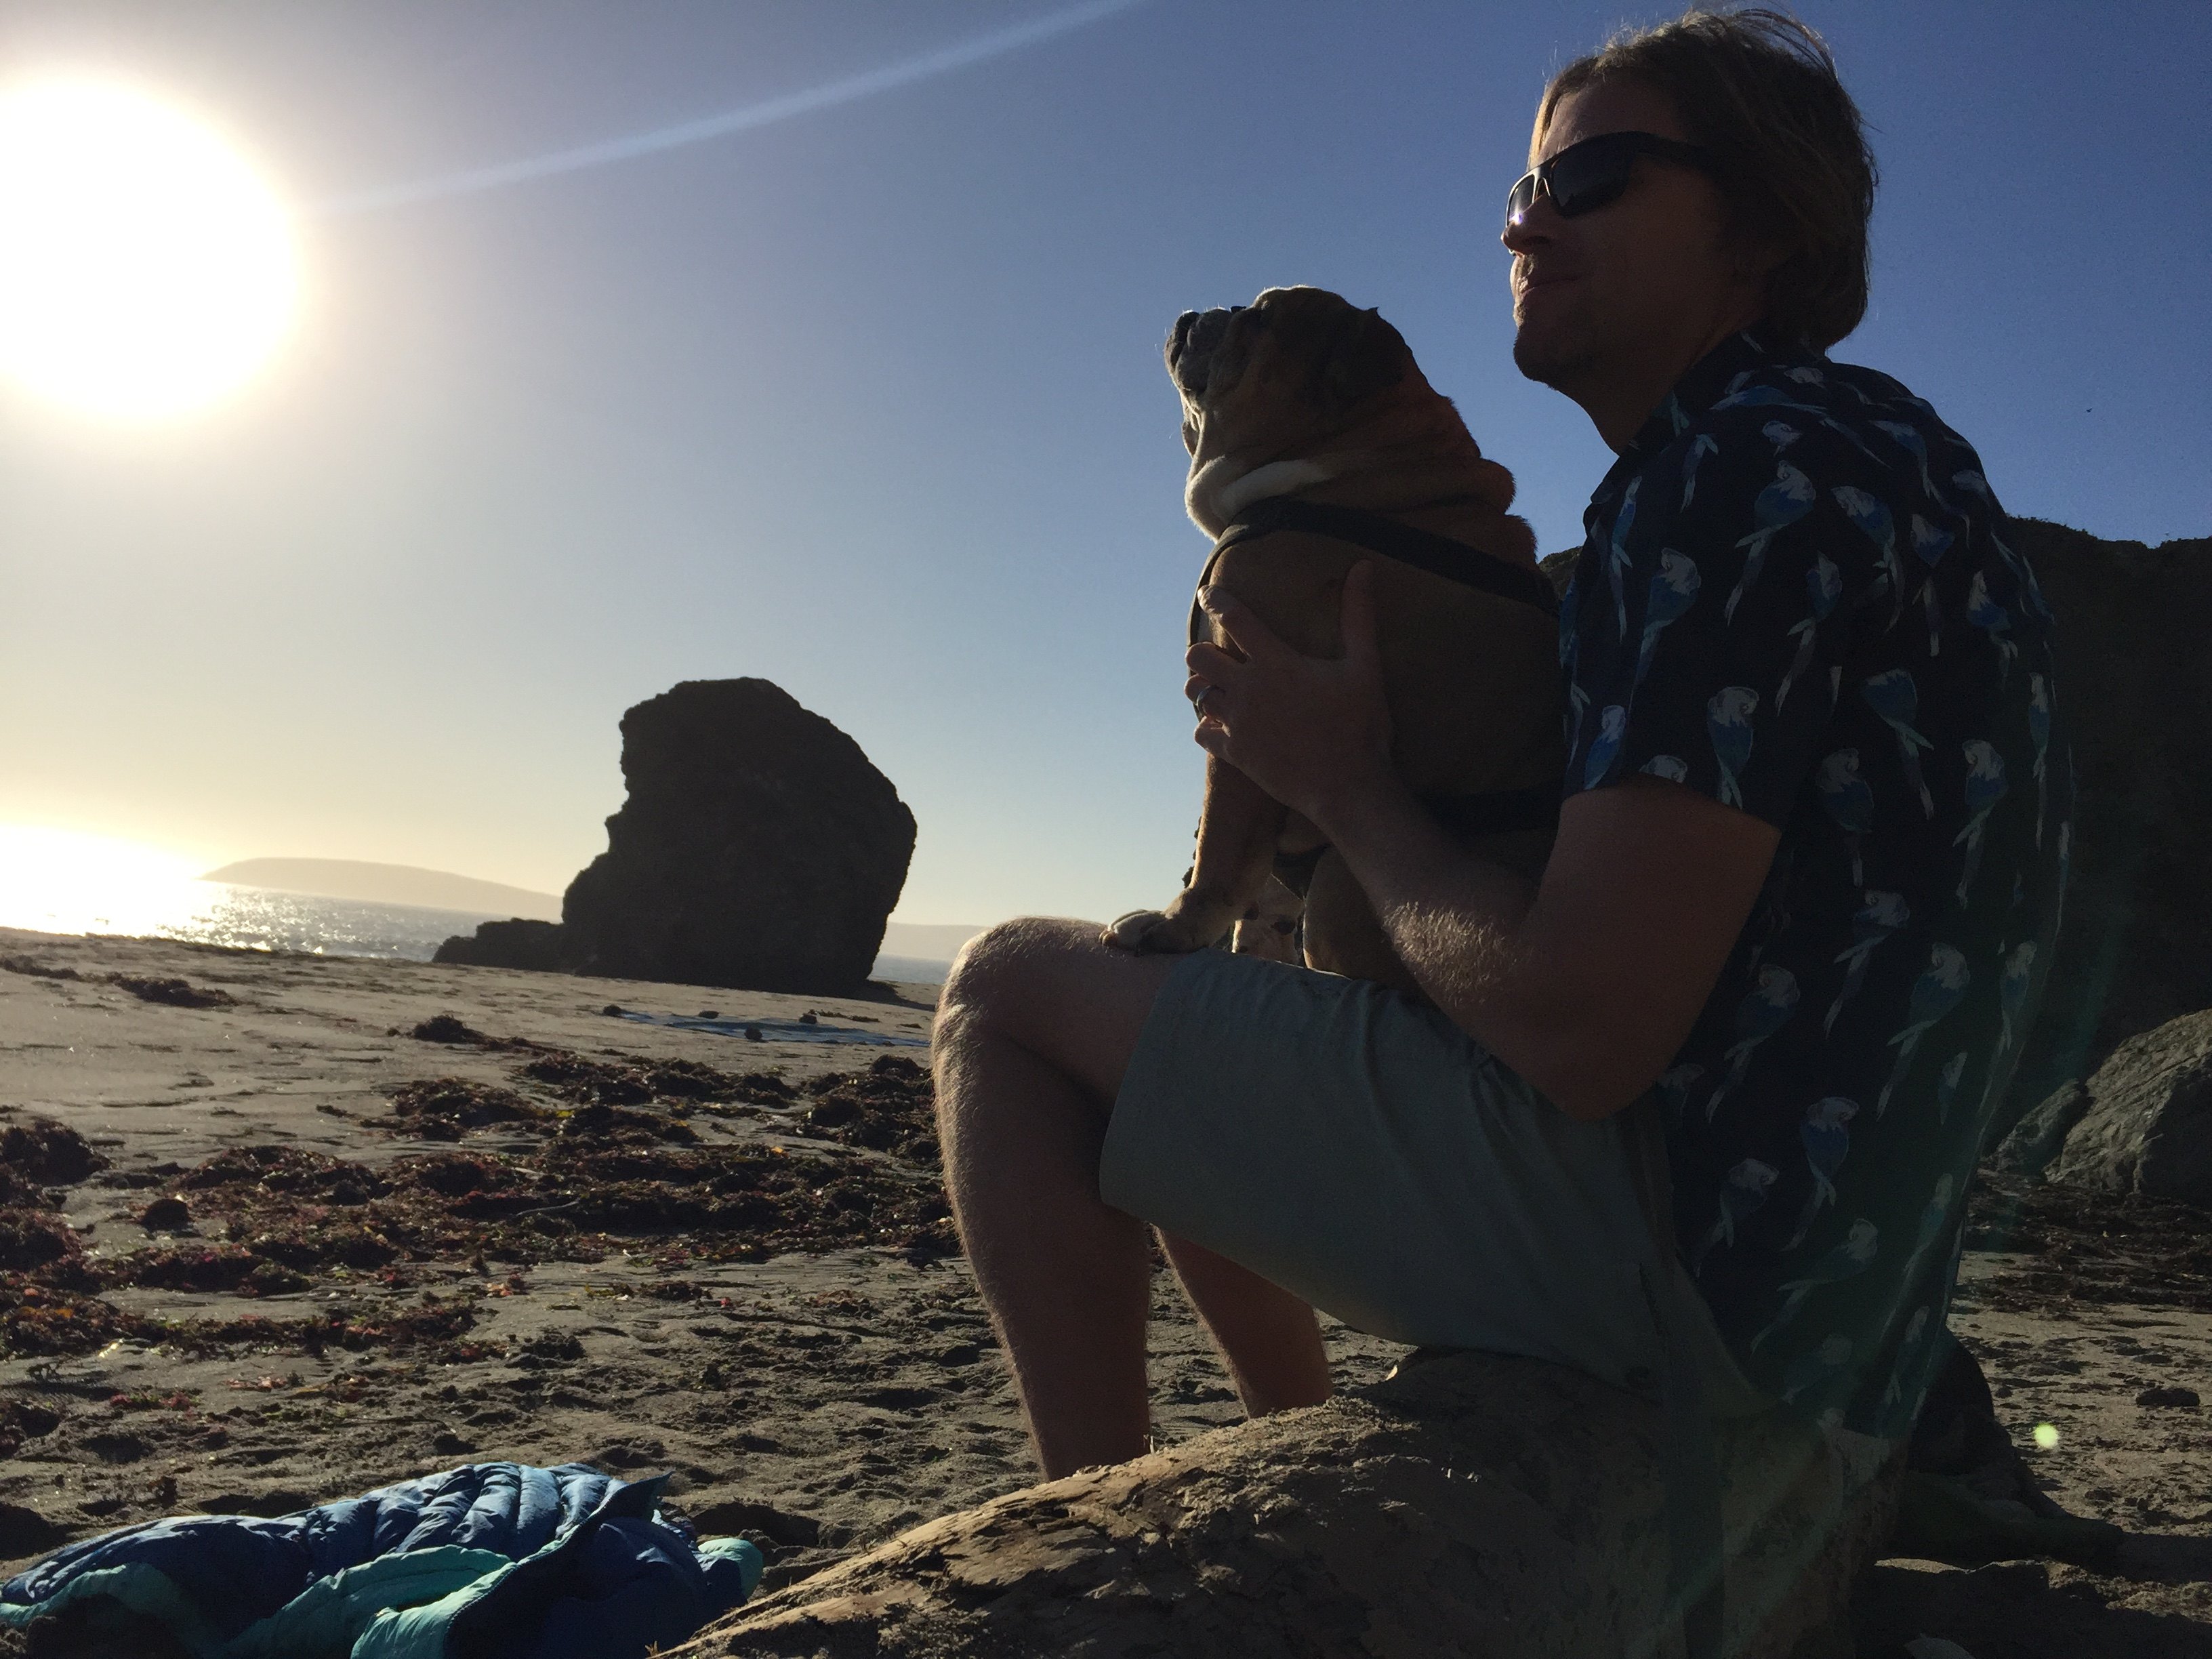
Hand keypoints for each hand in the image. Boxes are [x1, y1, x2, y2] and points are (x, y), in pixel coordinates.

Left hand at [1184, 561, 1396, 834]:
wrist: (1348, 787)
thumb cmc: (1361, 725)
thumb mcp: (1365, 666)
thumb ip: (1358, 615)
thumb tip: (1363, 567)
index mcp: (1277, 663)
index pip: (1235, 618)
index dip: (1217, 599)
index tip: (1209, 592)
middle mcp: (1250, 690)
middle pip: (1198, 657)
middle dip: (1204, 652)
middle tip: (1219, 655)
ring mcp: (1239, 724)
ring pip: (1196, 694)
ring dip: (1203, 687)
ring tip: (1219, 687)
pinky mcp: (1234, 754)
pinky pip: (1201, 732)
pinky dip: (1207, 725)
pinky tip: (1222, 723)